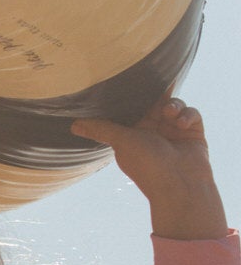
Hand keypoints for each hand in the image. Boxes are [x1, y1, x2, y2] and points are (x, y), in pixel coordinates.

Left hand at [72, 96, 227, 238]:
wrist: (180, 186)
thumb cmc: (147, 166)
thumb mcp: (122, 143)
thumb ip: (101, 129)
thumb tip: (72, 125)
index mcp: (134, 132)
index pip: (134, 107)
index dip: (134, 95)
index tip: (134, 79)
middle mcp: (153, 130)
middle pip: (156, 102)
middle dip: (158, 94)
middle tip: (157, 86)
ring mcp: (173, 130)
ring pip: (174, 104)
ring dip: (174, 105)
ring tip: (169, 113)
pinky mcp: (192, 132)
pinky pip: (191, 113)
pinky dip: (188, 115)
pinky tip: (182, 123)